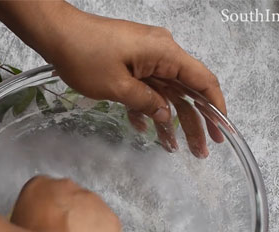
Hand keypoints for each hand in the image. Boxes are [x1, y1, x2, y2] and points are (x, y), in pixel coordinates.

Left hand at [41, 7, 226, 156]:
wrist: (56, 33)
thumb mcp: (117, 87)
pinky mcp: (132, 61)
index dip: (216, 108)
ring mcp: (146, 56)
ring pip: (167, 92)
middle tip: (201, 150)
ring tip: (177, 148)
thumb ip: (146, 102)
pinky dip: (148, 107)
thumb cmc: (83, 53)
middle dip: (195, 122)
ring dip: (171, 119)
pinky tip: (145, 128)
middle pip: (187, 91)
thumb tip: (166, 114)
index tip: (222, 131)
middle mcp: (161, 52)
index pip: (202, 81)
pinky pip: (148, 87)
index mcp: (164, 53)